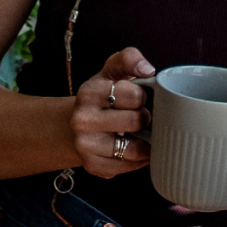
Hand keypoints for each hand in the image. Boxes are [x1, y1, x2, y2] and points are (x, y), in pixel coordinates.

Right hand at [72, 48, 153, 178]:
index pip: (135, 95)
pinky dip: (138, 159)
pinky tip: (133, 149)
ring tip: (138, 134)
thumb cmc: (104, 96)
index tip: (135, 98)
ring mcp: (85, 145)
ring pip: (135, 149)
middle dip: (144, 118)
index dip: (142, 96)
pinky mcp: (93, 165)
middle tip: (138, 117)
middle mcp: (82, 120)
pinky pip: (129, 166)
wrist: (80, 124)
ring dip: (144, 142)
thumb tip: (147, 69)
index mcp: (89, 92)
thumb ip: (129, 59)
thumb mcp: (112, 72)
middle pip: (137, 121)